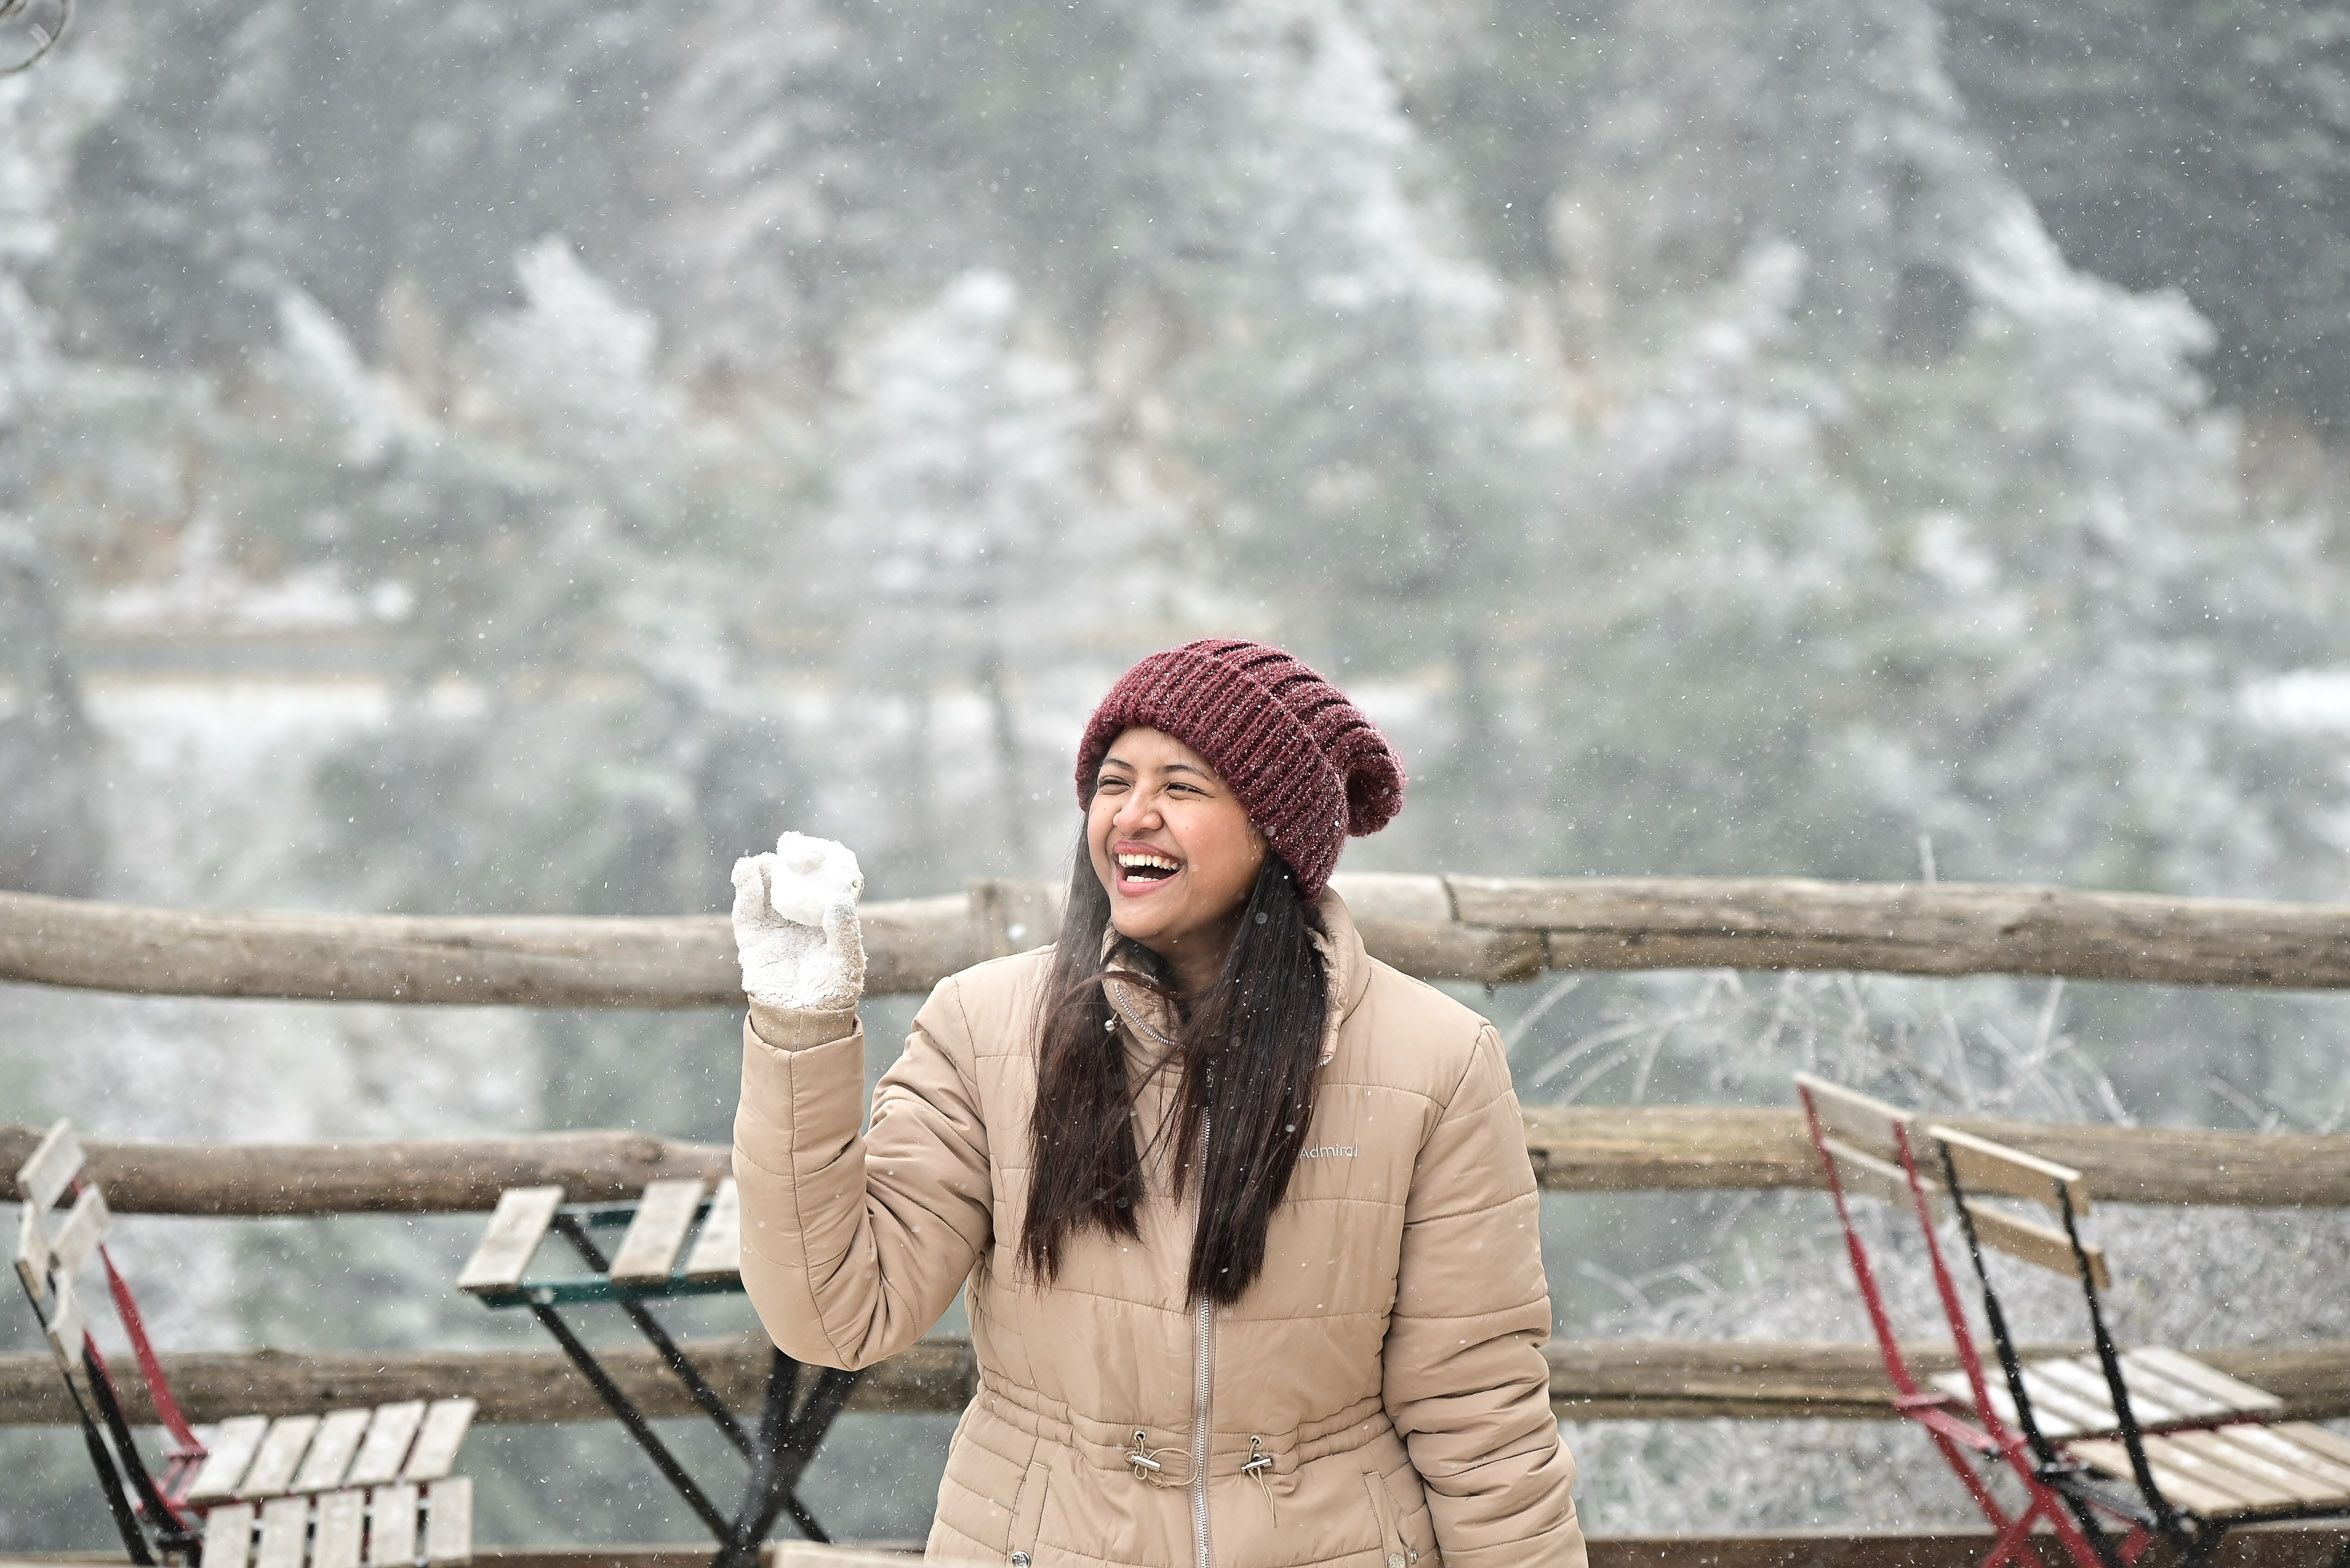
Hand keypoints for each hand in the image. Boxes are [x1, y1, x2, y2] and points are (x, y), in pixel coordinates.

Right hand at [729, 831, 865, 1013]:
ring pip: (766, 888)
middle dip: (789, 861)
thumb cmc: (833, 991)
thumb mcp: (847, 962)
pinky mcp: (752, 937)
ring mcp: (773, 924)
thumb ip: (845, 933)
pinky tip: (746, 871)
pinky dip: (744, 888)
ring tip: (764, 860)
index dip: (818, 862)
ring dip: (763, 870)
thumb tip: (839, 901)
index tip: (819, 848)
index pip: (820, 880)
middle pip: (791, 878)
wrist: (803, 1021)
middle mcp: (798, 914)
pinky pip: (746, 910)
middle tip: (790, 847)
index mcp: (824, 915)